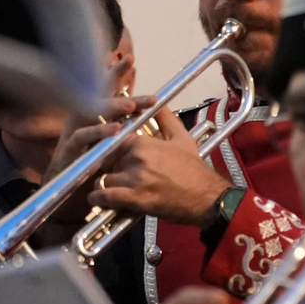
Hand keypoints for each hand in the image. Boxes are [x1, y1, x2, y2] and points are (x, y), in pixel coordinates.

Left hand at [97, 108, 233, 226]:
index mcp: (143, 141)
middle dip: (105, 168)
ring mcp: (135, 178)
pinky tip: (99, 199)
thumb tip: (156, 104)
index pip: (111, 141)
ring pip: (103, 179)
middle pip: (105, 161)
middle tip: (107, 174)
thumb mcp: (182, 138)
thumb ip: (165, 118)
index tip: (107, 157)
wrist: (206, 197)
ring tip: (106, 188)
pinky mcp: (135, 198)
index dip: (108, 150)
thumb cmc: (193, 168)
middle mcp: (137, 157)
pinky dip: (99, 199)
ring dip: (102, 184)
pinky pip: (105, 196)